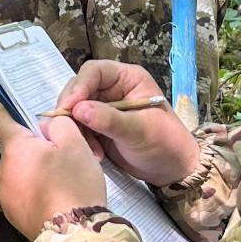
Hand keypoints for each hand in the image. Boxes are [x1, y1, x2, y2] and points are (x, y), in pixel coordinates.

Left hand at [0, 107, 105, 239]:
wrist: (73, 236)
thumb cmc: (74, 185)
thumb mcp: (75, 143)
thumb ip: (58, 124)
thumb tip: (46, 125)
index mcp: (15, 148)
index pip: (4, 119)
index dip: (13, 109)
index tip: (22, 106)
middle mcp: (3, 171)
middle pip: (16, 148)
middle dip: (34, 145)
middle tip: (60, 148)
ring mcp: (6, 196)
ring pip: (20, 172)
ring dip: (35, 169)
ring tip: (62, 176)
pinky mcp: (14, 215)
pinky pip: (24, 193)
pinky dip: (37, 190)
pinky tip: (57, 196)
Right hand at [57, 60, 199, 186]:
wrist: (172, 170)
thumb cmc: (165, 143)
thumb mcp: (138, 131)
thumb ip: (109, 119)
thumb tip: (78, 109)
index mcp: (127, 78)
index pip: (94, 72)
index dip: (79, 86)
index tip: (69, 107)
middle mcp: (113, 88)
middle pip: (79, 89)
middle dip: (72, 109)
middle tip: (68, 129)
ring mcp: (104, 107)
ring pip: (75, 110)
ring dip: (77, 129)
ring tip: (91, 149)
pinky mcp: (98, 126)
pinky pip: (79, 127)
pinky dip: (82, 140)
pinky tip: (96, 154)